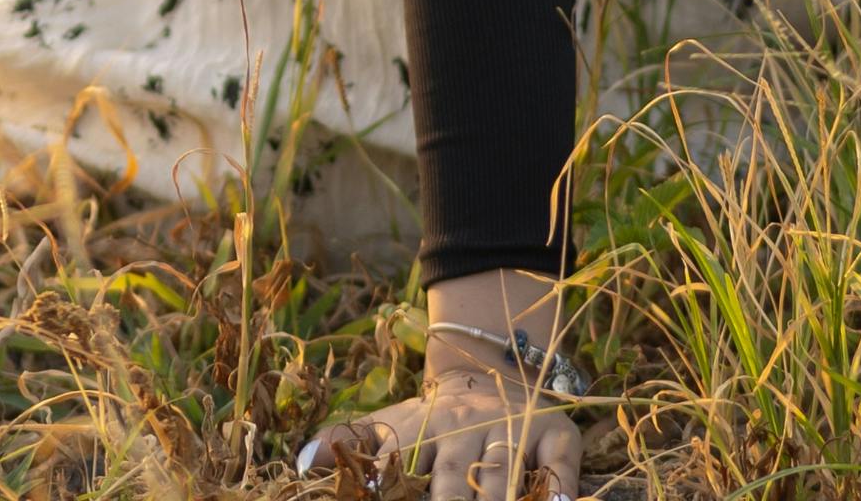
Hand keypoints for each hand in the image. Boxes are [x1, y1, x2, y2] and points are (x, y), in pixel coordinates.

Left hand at [301, 351, 583, 500]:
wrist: (493, 372)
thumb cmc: (434, 421)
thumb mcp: (391, 424)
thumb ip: (349, 442)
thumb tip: (300, 462)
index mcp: (425, 428)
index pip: (407, 466)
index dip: (394, 486)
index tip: (386, 496)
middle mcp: (469, 428)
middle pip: (458, 477)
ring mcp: (515, 429)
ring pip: (505, 470)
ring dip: (500, 499)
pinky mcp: (556, 433)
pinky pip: (559, 460)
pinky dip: (560, 483)